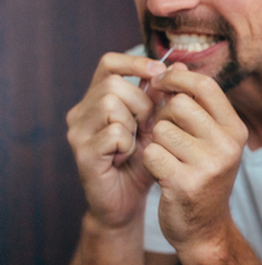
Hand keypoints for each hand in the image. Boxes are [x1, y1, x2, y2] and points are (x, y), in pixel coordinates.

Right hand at [66, 52, 166, 227]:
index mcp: (97, 99)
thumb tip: (180, 65)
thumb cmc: (143, 161)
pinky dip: (127, 144)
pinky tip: (127, 156)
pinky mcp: (82, 153)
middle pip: (114, 84)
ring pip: (110, 104)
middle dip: (141, 102)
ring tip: (137, 142)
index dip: (135, 63)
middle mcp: (81, 112)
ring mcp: (78, 132)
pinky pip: (113, 133)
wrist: (127, 202)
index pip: (109, 63)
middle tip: (148, 126)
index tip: (160, 73)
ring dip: (134, 123)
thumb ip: (163, 97)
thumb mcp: (157, 124)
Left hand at [142, 64, 248, 250]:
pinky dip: (149, 161)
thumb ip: (194, 105)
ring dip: (155, 141)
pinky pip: (151, 153)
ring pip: (161, 129)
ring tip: (166, 156)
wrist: (205, 229)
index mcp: (236, 130)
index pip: (205, 86)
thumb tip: (173, 65)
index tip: (161, 82)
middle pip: (179, 105)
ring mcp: (209, 166)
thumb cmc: (202, 177)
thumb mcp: (209, 139)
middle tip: (164, 133)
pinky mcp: (185, 184)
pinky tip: (160, 172)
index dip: (178, 78)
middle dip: (163, 115)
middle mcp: (228, 145)